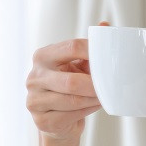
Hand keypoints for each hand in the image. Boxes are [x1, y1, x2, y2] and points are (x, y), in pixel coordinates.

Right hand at [25, 23, 107, 140]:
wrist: (58, 120)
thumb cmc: (70, 87)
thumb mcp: (79, 64)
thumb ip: (90, 47)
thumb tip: (105, 25)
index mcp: (43, 56)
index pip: (71, 47)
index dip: (93, 51)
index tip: (109, 57)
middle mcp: (34, 77)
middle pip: (71, 81)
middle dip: (94, 85)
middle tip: (111, 86)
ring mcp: (34, 100)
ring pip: (72, 100)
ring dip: (93, 100)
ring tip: (103, 97)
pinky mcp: (41, 121)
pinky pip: (69, 116)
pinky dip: (86, 111)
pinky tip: (92, 106)